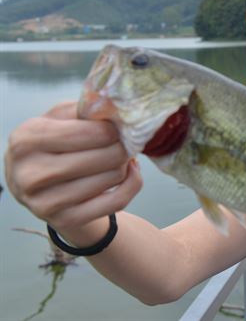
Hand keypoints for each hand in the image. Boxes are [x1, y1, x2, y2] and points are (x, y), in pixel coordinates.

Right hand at [4, 101, 141, 234]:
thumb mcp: (59, 118)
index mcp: (27, 139)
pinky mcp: (66, 220)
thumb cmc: (54, 142)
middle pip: (107, 156)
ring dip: (124, 164)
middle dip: (123, 146)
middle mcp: (31, 173)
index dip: (114, 129)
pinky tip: (128, 171)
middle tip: (124, 142)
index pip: (92, 132)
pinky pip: (118, 201)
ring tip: (118, 156)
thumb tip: (119, 112)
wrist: (34, 182)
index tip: (117, 127)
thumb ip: (86, 110)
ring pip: (114, 177)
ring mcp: (46, 202)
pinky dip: (132, 183)